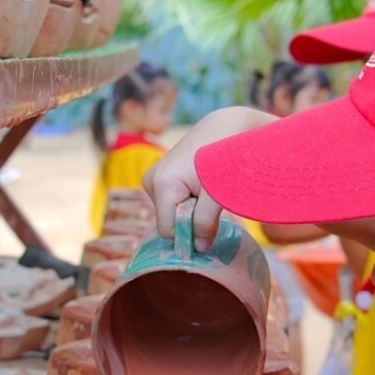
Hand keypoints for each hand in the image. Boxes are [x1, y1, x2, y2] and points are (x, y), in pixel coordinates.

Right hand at [143, 106, 275, 249]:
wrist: (224, 126)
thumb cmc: (224, 156)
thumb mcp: (218, 192)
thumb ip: (206, 221)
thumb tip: (199, 248)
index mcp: (162, 184)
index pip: (168, 231)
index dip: (189, 234)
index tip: (210, 225)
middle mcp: (150, 181)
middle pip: (168, 222)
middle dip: (190, 221)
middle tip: (211, 202)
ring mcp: (152, 178)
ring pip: (170, 213)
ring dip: (190, 210)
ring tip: (206, 189)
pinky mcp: (158, 176)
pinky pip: (170, 203)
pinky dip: (187, 201)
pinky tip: (199, 186)